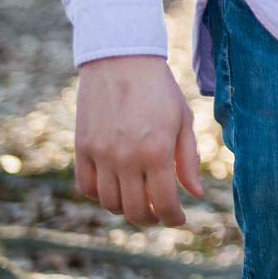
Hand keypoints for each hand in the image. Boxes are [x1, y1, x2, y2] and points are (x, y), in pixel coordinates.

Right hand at [74, 53, 202, 227]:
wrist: (121, 59)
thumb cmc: (159, 89)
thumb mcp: (182, 120)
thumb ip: (188, 159)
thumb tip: (195, 193)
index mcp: (157, 152)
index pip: (163, 203)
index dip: (173, 218)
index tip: (178, 219)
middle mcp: (126, 158)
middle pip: (134, 211)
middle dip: (151, 219)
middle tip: (159, 214)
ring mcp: (100, 155)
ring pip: (110, 203)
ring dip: (125, 210)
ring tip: (139, 201)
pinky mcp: (81, 148)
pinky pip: (86, 187)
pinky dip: (100, 196)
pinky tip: (115, 188)